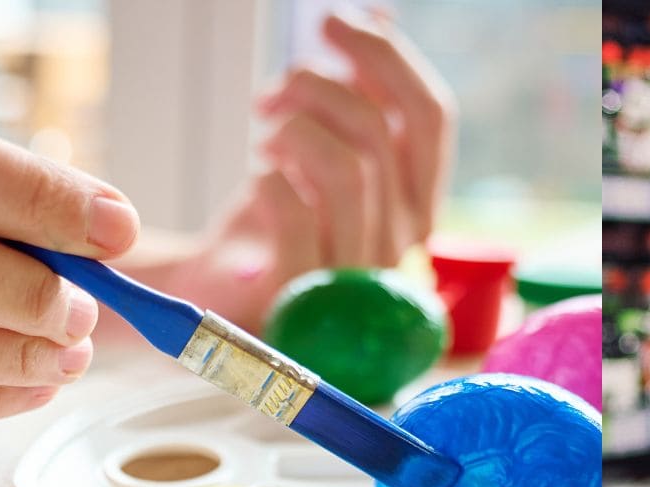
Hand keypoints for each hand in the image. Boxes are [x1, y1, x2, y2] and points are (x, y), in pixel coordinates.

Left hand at [175, 9, 455, 330]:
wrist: (218, 295)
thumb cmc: (275, 220)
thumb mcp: (327, 150)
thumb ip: (360, 97)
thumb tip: (378, 16)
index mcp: (417, 203)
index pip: (430, 118)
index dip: (386, 58)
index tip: (335, 24)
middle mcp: (399, 243)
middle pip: (381, 132)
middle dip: (321, 85)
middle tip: (277, 87)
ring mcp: (353, 274)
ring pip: (343, 166)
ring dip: (293, 129)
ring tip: (265, 133)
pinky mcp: (301, 293)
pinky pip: (290, 208)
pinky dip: (268, 177)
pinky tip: (259, 177)